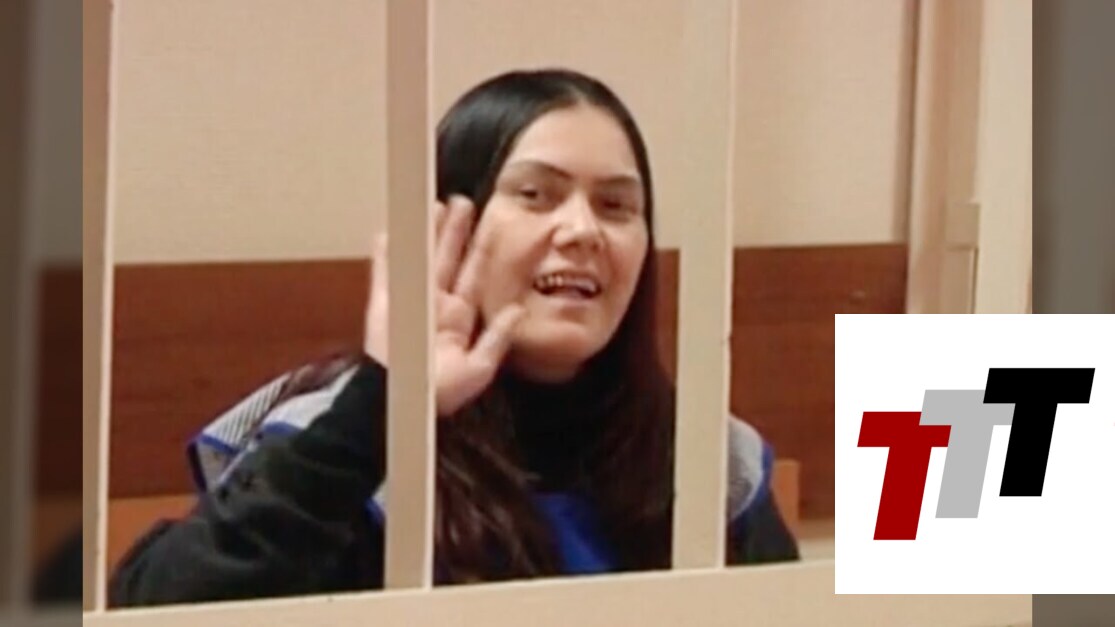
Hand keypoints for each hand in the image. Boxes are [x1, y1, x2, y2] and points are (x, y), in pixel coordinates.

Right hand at [364, 196, 525, 415]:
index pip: (474, 275)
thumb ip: (497, 337)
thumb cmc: (440, 393)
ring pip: (419, 259)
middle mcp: (434, 304)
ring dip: (424, 235)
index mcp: (458, 316)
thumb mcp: (479, 368)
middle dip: (454, 231)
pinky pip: (384, 274)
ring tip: (431, 208)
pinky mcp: (384, 305)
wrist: (403, 403)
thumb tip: (518, 309)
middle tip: (461, 202)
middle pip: (447, 259)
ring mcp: (408, 301)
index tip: (493, 225)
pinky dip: (385, 254)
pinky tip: (389, 233)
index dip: (483, 250)